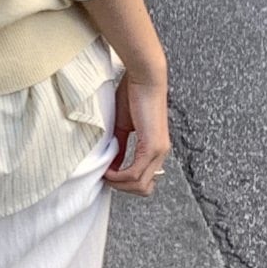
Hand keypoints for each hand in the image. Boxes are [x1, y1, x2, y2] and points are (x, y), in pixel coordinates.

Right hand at [105, 72, 169, 195]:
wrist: (144, 78)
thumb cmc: (133, 95)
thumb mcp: (123, 127)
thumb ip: (119, 148)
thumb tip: (112, 165)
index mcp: (155, 149)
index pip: (144, 180)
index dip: (124, 183)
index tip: (107, 174)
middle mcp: (160, 153)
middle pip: (143, 188)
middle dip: (121, 188)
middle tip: (106, 177)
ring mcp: (158, 151)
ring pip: (140, 185)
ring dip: (119, 184)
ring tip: (105, 173)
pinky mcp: (152, 146)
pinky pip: (135, 173)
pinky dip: (119, 176)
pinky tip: (108, 170)